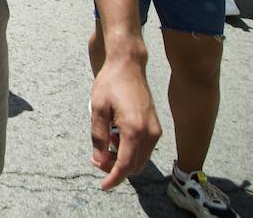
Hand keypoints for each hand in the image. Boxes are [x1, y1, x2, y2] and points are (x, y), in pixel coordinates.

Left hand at [90, 56, 161, 188]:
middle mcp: (150, 133)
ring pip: (140, 159)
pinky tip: (115, 136)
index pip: (125, 165)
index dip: (113, 178)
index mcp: (134, 130)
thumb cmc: (111, 84)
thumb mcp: (97, 110)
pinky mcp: (155, 127)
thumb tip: (98, 160)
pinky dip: (130, 150)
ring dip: (122, 159)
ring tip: (105, 142)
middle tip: (97, 158)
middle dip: (115, 168)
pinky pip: (144, 149)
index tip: (103, 186)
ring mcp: (155, 131)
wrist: (128, 65)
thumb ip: (98, 137)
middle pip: (134, 166)